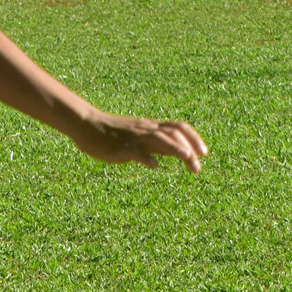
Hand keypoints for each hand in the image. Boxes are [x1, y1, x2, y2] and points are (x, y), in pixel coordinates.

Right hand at [67, 112, 208, 172]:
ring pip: (159, 139)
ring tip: (188, 159)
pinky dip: (146, 157)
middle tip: (198, 165)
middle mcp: (146, 130)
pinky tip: (154, 165)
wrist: (86, 125)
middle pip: (174, 133)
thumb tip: (174, 154)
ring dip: (176, 148)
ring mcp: (134, 137)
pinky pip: (135, 151)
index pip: (178, 128)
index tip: (204, 153)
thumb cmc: (112, 134)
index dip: (194, 139)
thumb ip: (156, 144)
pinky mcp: (120, 146)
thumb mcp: (139, 137)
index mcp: (151, 128)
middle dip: (190, 147)